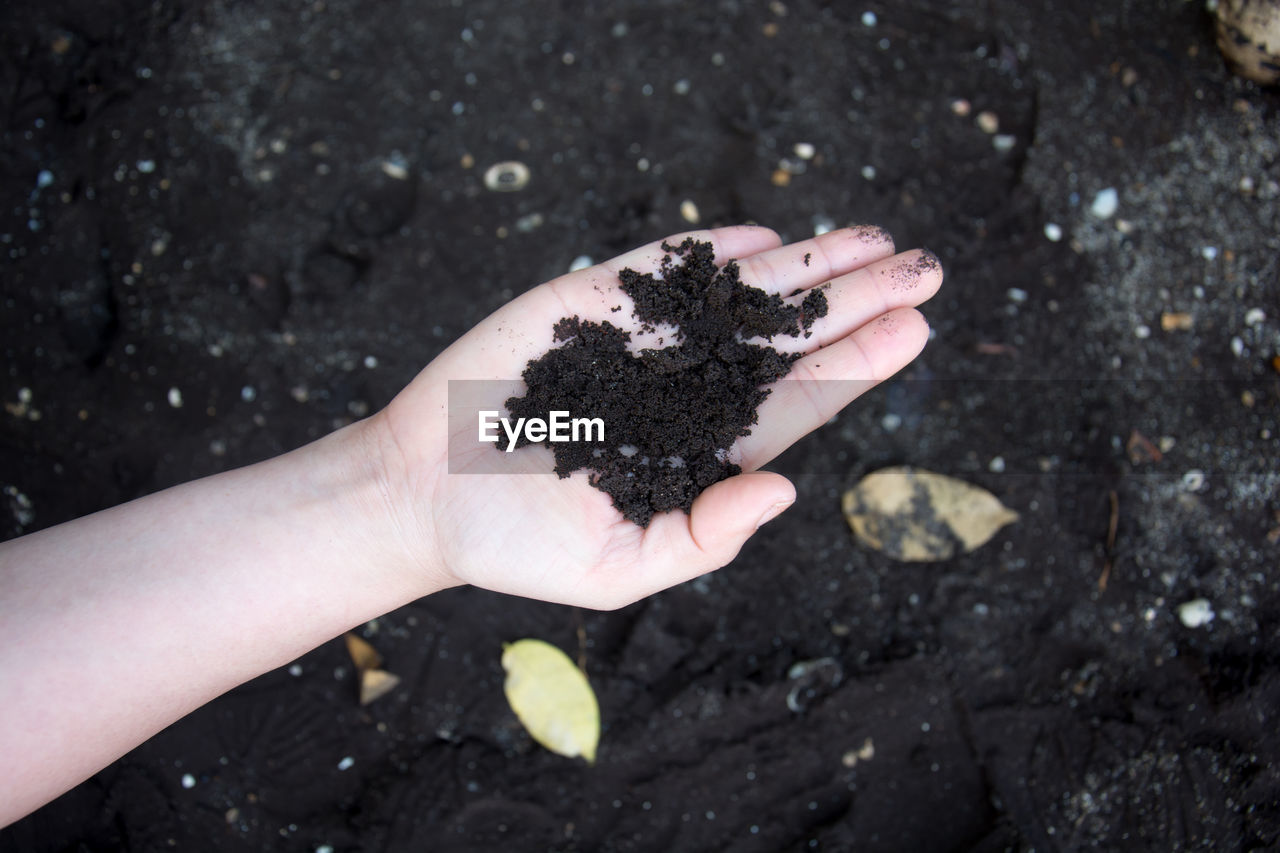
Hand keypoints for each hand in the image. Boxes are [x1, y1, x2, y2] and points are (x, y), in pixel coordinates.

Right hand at [374, 225, 942, 608]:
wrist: (421, 490)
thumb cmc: (517, 545)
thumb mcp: (620, 568)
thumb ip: (706, 535)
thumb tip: (787, 491)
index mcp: (702, 451)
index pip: (797, 404)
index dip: (857, 366)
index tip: (914, 332)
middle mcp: (684, 390)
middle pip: (787, 341)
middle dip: (855, 303)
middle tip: (925, 270)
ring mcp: (641, 343)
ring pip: (739, 296)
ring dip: (806, 265)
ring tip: (874, 239)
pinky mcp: (590, 304)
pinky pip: (661, 268)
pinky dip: (712, 252)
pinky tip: (766, 238)